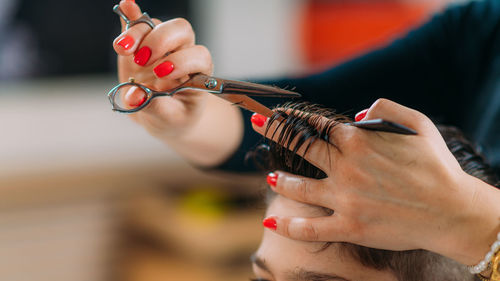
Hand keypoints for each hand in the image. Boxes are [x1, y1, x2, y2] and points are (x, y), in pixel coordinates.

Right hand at [113, 0, 212, 136]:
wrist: (160, 115)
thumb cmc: (173, 117)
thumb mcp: (169, 120)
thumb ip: (155, 109)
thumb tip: (135, 97)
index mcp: (199, 73)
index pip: (198, 56)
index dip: (181, 61)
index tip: (162, 75)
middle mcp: (184, 53)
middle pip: (181, 30)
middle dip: (161, 41)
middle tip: (142, 60)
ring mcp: (163, 45)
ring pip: (156, 25)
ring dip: (138, 33)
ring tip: (123, 50)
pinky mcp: (142, 41)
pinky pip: (139, 21)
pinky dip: (131, 14)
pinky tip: (126, 5)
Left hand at [253, 98, 499, 264]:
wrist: (453, 211)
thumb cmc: (437, 166)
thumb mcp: (417, 124)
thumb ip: (386, 109)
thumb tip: (357, 115)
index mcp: (358, 141)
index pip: (316, 125)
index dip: (293, 117)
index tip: (277, 113)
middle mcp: (345, 167)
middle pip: (301, 147)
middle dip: (275, 133)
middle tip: (257, 125)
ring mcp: (344, 199)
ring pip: (299, 187)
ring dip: (281, 180)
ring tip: (270, 176)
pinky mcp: (349, 226)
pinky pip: (310, 228)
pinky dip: (288, 225)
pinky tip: (271, 220)